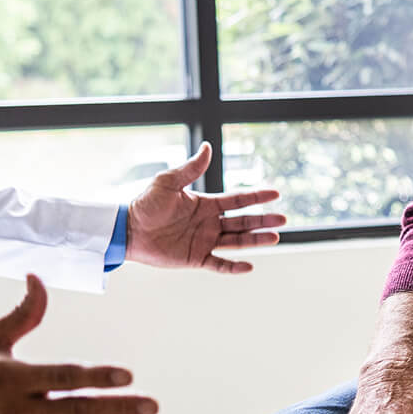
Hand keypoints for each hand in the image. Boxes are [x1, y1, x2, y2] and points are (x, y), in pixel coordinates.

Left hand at [126, 142, 285, 273]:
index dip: (256, 197)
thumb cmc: (146, 203)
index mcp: (206, 204)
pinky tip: (249, 266)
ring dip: (255, 240)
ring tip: (275, 237)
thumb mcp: (169, 182)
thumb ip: (191, 168)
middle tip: (283, 219)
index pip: (237, 200)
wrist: (129, 229)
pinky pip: (219, 264)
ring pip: (237, 241)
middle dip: (263, 220)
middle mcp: (209, 223)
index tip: (276, 193)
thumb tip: (207, 146)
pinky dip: (233, 267)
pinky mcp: (195, 258)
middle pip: (243, 221)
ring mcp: (204, 241)